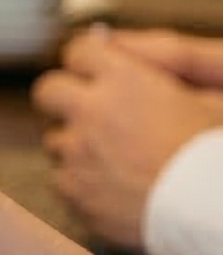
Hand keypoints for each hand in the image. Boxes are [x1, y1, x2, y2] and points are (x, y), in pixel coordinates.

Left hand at [34, 35, 222, 247]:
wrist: (210, 210)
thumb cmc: (214, 154)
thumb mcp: (206, 97)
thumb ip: (162, 65)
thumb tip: (112, 44)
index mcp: (124, 80)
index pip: (79, 51)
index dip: (88, 61)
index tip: (97, 73)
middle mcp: (92, 111)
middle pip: (48, 90)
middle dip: (64, 97)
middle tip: (90, 112)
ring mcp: (77, 154)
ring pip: (54, 139)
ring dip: (76, 144)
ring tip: (114, 159)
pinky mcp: (73, 192)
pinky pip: (60, 179)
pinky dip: (80, 182)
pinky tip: (111, 188)